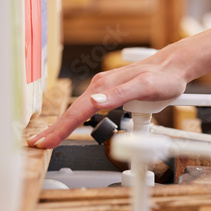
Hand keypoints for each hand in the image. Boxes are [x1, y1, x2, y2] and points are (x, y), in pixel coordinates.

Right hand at [27, 45, 189, 148]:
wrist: (174, 67)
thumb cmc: (163, 78)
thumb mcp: (145, 87)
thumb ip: (120, 94)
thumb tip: (95, 101)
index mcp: (105, 86)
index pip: (77, 112)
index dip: (60, 129)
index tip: (45, 142)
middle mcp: (101, 87)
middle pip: (73, 111)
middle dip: (54, 128)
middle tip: (37, 144)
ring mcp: (105, 89)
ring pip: (78, 109)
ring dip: (62, 124)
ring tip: (49, 137)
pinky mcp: (111, 92)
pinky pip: (87, 107)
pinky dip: (75, 118)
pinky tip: (71, 123)